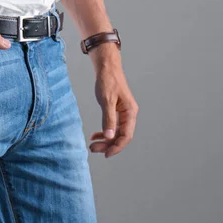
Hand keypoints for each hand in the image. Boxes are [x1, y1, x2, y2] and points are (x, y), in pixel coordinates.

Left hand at [88, 43, 138, 157]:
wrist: (107, 67)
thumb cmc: (108, 81)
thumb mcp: (106, 100)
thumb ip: (108, 119)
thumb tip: (109, 136)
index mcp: (130, 112)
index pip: (126, 135)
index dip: (116, 147)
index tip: (105, 154)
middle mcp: (128, 114)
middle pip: (121, 136)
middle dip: (108, 145)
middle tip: (93, 149)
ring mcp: (123, 113)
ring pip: (115, 132)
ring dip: (105, 140)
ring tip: (92, 144)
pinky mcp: (116, 111)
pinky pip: (112, 126)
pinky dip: (104, 132)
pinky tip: (95, 135)